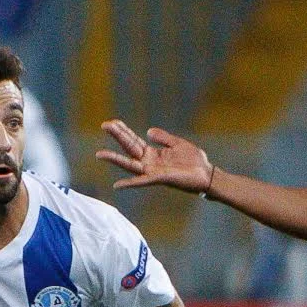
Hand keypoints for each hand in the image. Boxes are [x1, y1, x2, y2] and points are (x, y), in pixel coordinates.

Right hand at [97, 121, 216, 194]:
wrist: (207, 174)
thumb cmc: (194, 161)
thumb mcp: (177, 144)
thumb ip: (163, 138)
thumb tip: (147, 131)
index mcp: (153, 154)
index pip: (134, 141)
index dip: (123, 131)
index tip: (112, 122)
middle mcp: (149, 163)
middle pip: (129, 148)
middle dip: (117, 136)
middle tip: (104, 125)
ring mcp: (153, 172)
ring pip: (130, 164)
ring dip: (115, 159)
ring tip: (100, 154)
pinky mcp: (160, 179)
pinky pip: (142, 181)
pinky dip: (130, 183)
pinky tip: (117, 184)